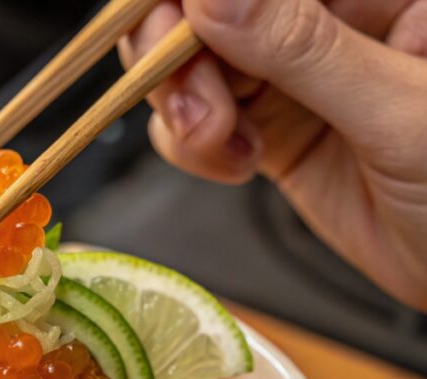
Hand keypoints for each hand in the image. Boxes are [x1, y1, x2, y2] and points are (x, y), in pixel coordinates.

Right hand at [119, 0, 426, 309]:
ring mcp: (291, 72)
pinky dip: (192, 147)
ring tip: (221, 147)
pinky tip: (236, 166)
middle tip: (199, 113)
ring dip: (182, 108)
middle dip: (177, 57)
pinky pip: (193, 117)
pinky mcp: (268, 122)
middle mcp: (327, 19)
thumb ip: (305, 49)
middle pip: (201, 9)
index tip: (173, 36)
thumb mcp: (401, 112)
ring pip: (187, 61)